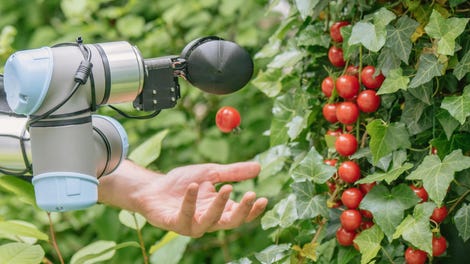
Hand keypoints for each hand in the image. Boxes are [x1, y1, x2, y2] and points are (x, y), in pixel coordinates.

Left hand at [99, 160, 267, 236]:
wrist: (153, 187)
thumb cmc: (182, 182)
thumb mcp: (211, 172)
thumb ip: (233, 172)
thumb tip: (259, 167)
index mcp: (219, 210)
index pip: (240, 214)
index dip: (252, 210)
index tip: (262, 198)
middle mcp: (208, 220)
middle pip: (230, 222)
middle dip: (242, 210)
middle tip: (251, 194)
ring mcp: (191, 224)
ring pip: (210, 221)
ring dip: (220, 205)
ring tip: (227, 187)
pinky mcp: (175, 223)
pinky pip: (185, 215)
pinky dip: (190, 201)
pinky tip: (193, 185)